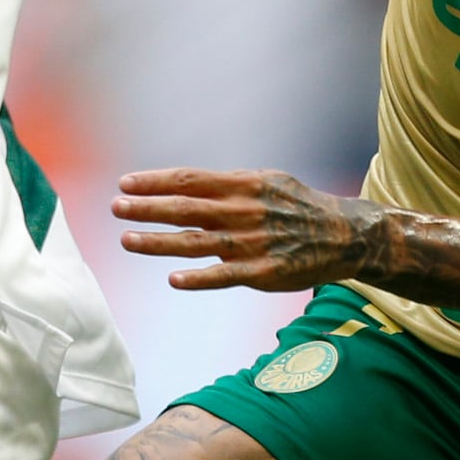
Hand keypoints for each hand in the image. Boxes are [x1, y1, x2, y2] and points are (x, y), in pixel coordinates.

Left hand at [113, 167, 378, 292]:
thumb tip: (186, 187)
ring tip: (126, 240)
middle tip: (116, 207)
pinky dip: (199, 278)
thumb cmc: (297, 207)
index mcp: (244, 185)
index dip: (155, 182)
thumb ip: (228, 187)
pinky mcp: (263, 272)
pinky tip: (174, 279)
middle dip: (147, 208)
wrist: (343, 235)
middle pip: (186, 208)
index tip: (125, 183)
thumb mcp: (266, 182)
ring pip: (197, 242)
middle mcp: (245, 211)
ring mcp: (253, 242)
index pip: (190, 180)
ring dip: (158, 242)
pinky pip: (225, 275)